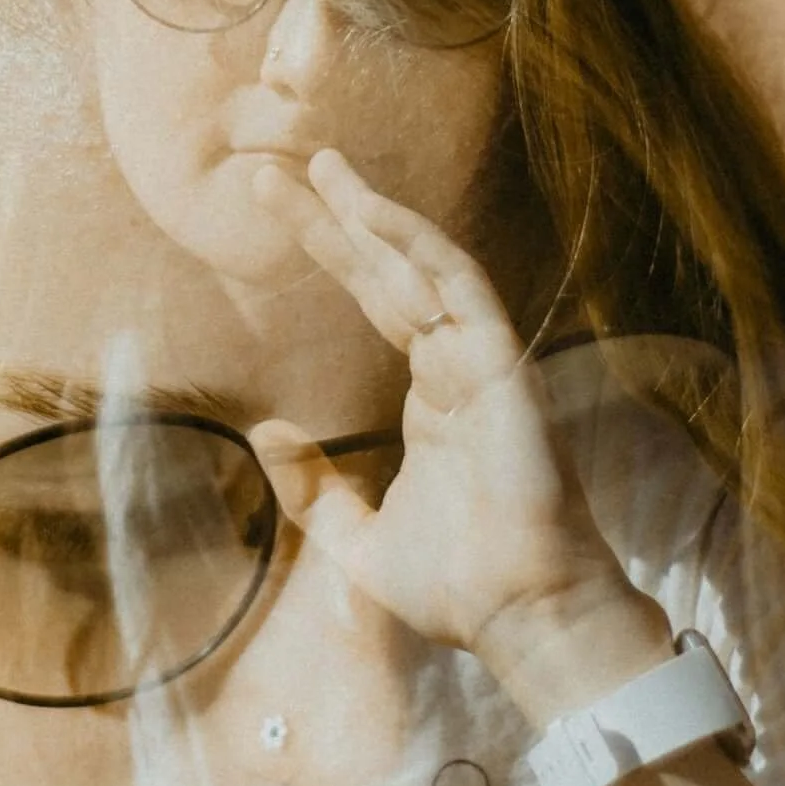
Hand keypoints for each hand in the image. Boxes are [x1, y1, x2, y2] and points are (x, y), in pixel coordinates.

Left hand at [249, 149, 649, 694]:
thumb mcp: (356, 540)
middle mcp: (457, 370)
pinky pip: (460, 291)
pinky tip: (372, 213)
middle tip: (279, 164)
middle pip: (389, 273)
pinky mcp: (502, 369)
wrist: (520, 621)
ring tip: (316, 165)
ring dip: (371, 214)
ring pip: (422, 268)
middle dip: (336, 218)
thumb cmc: (458, 589)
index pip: (377, 302)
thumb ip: (313, 488)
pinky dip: (417, 247)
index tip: (280, 204)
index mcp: (433, 400)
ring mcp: (483, 364)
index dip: (332, 250)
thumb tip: (264, 429)